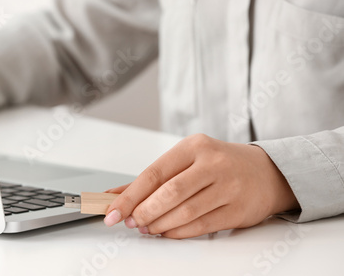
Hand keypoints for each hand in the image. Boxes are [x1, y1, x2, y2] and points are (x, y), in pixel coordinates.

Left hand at [104, 134, 298, 238]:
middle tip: (131, 222)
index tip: (113, 211)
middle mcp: (212, 164)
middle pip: (169, 192)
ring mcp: (228, 187)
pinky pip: (201, 226)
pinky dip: (178, 233)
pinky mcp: (238, 210)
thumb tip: (115, 195)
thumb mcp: (187, 159)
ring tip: (146, 228)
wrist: (266, 172)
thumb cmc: (219, 164)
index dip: (130, 195)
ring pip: (185, 211)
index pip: (154, 173)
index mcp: (194, 147)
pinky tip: (166, 233)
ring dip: (159, 224)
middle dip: (143, 211)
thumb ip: (152, 178)